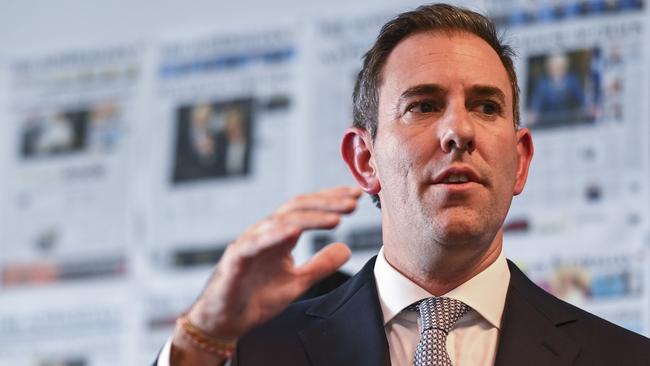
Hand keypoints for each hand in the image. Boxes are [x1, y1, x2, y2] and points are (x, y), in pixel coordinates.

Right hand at [171, 186, 361, 363]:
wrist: (226, 321)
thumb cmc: (256, 298)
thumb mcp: (298, 282)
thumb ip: (321, 265)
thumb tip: (346, 248)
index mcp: (280, 235)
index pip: (308, 210)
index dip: (331, 201)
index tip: (356, 196)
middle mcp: (266, 233)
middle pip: (298, 208)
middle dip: (327, 203)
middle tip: (353, 202)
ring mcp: (251, 243)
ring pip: (281, 221)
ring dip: (311, 218)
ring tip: (337, 218)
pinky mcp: (237, 258)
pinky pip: (256, 243)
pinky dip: (276, 235)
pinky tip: (295, 230)